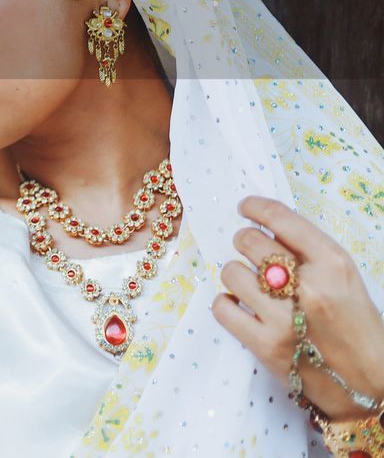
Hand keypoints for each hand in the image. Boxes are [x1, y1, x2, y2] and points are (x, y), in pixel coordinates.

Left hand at [211, 195, 383, 421]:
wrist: (369, 385)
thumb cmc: (356, 329)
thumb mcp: (344, 280)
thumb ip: (310, 254)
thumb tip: (266, 227)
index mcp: (335, 265)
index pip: (283, 219)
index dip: (256, 207)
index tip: (245, 207)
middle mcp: (310, 287)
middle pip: (250, 241)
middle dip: (244, 241)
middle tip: (249, 252)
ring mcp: (285, 318)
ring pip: (231, 272)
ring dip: (236, 275)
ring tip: (250, 286)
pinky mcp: (266, 345)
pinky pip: (222, 308)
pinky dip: (225, 304)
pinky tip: (239, 306)